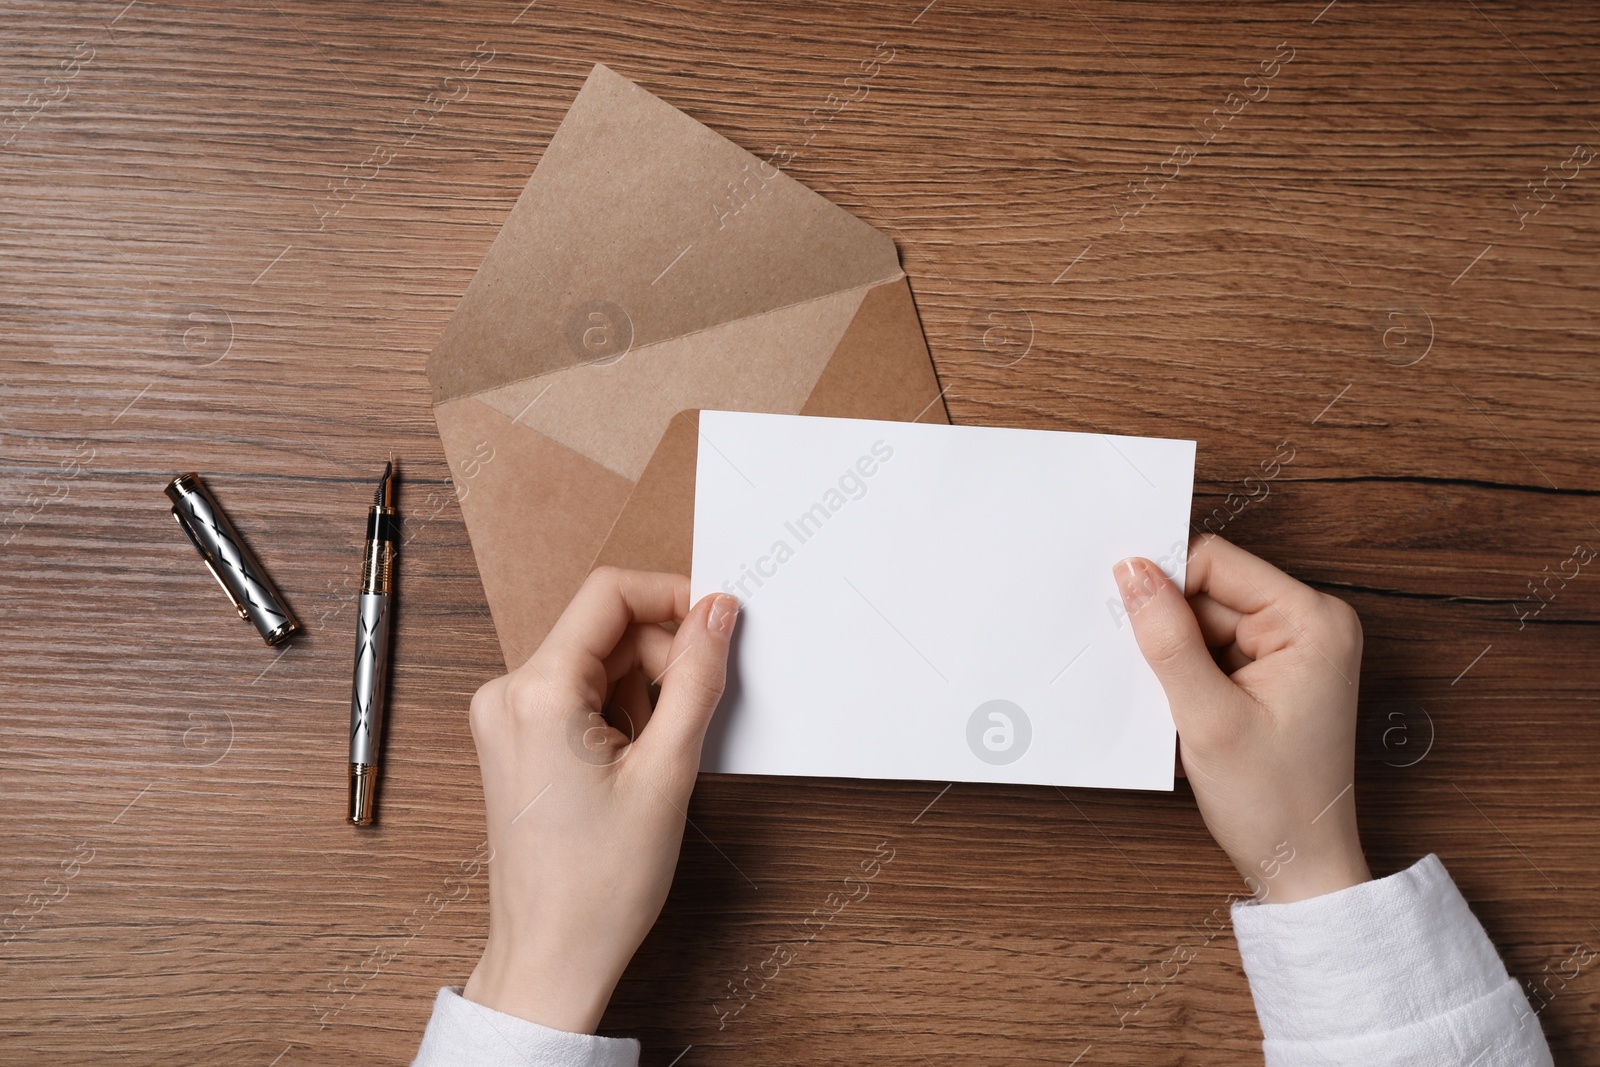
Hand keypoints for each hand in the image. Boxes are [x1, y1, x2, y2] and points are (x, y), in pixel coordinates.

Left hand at [462, 568, 739, 1031]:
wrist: (551, 957)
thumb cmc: (598, 885)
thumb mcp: (668, 771)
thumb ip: (696, 678)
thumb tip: (716, 614)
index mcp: (536, 692)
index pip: (609, 594)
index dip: (672, 596)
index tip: (717, 622)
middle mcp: (508, 694)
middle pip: (605, 630)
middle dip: (663, 657)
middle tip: (698, 712)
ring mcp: (505, 719)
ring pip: (597, 664)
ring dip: (644, 691)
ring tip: (660, 756)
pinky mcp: (514, 741)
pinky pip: (579, 696)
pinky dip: (620, 714)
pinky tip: (637, 764)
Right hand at [1114, 535, 1369, 903]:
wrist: (1301, 867)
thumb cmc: (1275, 803)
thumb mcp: (1209, 718)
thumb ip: (1168, 640)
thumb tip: (1133, 573)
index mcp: (1313, 621)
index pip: (1217, 563)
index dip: (1164, 581)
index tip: (1120, 608)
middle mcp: (1308, 625)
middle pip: (1207, 590)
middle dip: (1167, 626)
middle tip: (1147, 673)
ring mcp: (1290, 650)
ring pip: (1201, 621)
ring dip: (1173, 654)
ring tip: (1172, 701)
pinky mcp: (1269, 674)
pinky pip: (1209, 649)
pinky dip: (1184, 673)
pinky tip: (1179, 706)